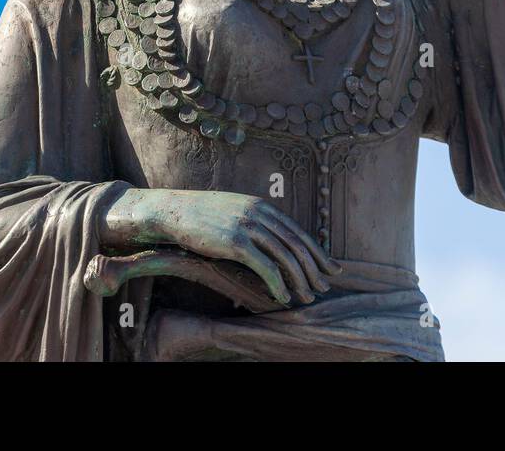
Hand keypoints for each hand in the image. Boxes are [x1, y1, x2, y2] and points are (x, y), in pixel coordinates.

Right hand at [103, 187, 339, 305]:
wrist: (174, 211)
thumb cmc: (203, 215)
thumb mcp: (235, 211)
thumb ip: (256, 221)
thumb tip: (274, 241)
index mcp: (263, 206)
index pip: (299, 231)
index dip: (318, 251)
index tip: (330, 268)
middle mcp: (260, 214)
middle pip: (297, 244)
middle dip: (315, 268)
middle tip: (326, 287)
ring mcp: (248, 226)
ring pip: (285, 257)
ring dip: (300, 280)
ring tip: (308, 297)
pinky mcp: (235, 242)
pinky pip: (265, 267)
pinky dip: (278, 284)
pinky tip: (284, 297)